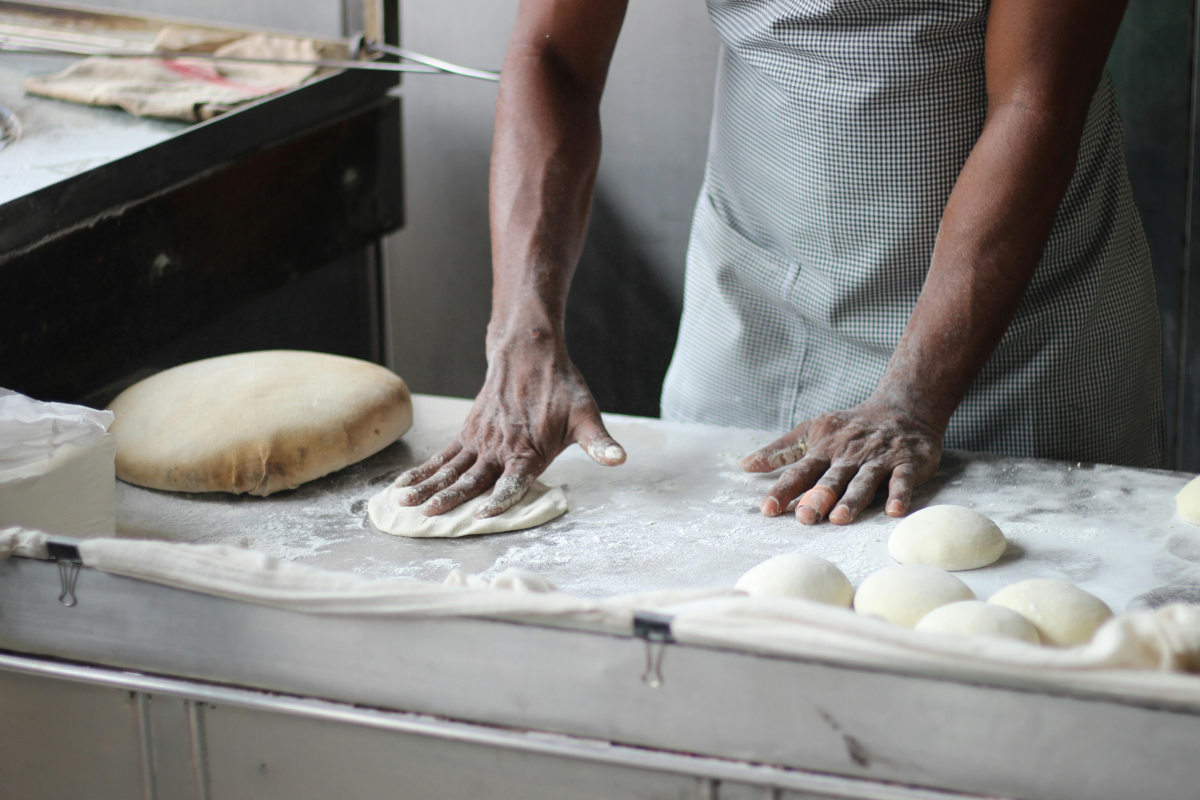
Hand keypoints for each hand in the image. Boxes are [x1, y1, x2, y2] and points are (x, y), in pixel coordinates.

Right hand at [394, 333, 624, 517]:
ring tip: (405, 504)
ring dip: (427, 487)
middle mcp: (500, 448)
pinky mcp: (468, 433)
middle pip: (472, 478)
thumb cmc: (562, 389)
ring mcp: (480, 440)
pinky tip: (404, 486)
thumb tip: (619, 459)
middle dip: (450, 499)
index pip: (513, 480)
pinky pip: (442, 456)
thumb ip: (599, 443)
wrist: (529, 353)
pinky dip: (423, 471)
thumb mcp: (586, 415)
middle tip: (429, 516)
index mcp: (529, 450)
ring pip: (450, 469)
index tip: (482, 514)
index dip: (500, 498)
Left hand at [740, 402, 941, 524]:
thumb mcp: (812, 430)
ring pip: (863, 481)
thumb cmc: (850, 426)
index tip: (767, 508)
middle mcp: (849, 455)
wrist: (903, 408)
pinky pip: (902, 479)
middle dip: (817, 497)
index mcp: (824, 449)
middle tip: (804, 517)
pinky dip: (899, 494)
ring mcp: (879, 459)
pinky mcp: (907, 463)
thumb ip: (781, 450)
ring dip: (852, 499)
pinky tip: (894, 510)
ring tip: (840, 518)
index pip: (800, 471)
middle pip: (831, 478)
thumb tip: (745, 465)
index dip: (783, 489)